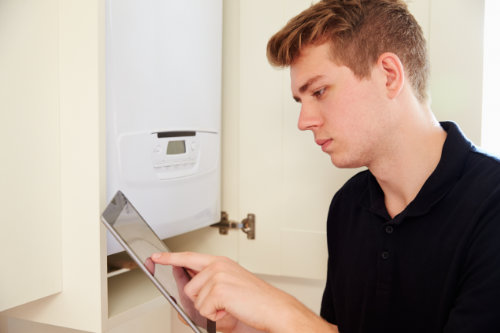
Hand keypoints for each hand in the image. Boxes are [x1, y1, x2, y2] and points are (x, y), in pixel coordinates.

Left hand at [151, 252, 337, 332]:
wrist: (274, 309)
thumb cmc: (256, 302)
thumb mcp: (228, 290)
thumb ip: (208, 288)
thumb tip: (189, 293)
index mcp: (221, 263)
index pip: (189, 257)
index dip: (170, 258)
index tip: (156, 257)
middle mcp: (218, 265)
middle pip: (189, 288)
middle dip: (202, 302)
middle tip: (224, 305)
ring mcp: (217, 275)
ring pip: (195, 301)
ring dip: (210, 310)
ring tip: (231, 306)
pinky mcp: (218, 288)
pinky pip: (204, 310)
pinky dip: (216, 317)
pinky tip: (232, 309)